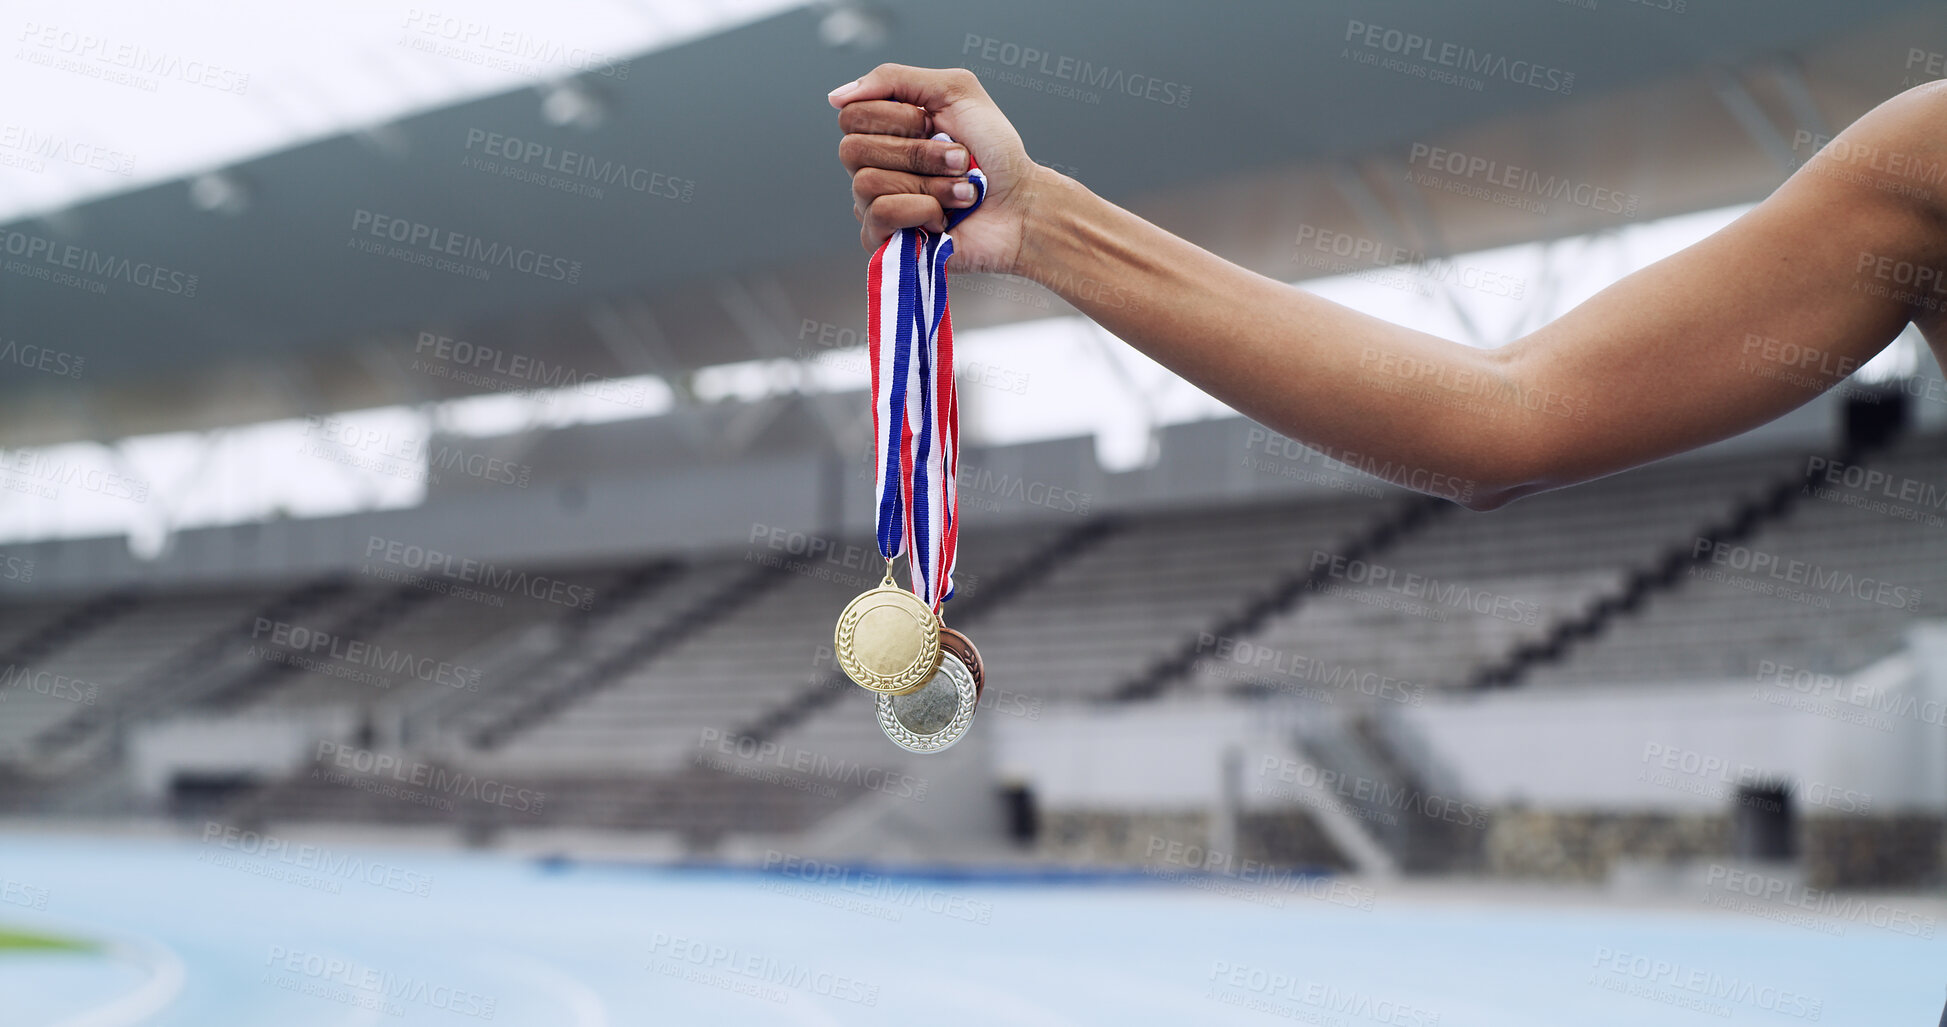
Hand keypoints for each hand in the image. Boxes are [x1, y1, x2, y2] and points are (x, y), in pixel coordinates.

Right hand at [831, 64, 1049, 276]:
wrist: (1022, 206)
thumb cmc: (995, 152)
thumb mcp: (955, 92)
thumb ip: (894, 80)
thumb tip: (836, 97)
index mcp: (883, 131)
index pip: (850, 115)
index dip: (896, 118)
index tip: (934, 124)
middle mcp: (872, 166)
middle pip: (851, 149)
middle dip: (917, 152)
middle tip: (958, 159)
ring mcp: (874, 206)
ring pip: (867, 183)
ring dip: (929, 183)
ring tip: (960, 191)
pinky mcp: (885, 242)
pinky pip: (879, 215)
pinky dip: (921, 209)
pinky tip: (943, 218)